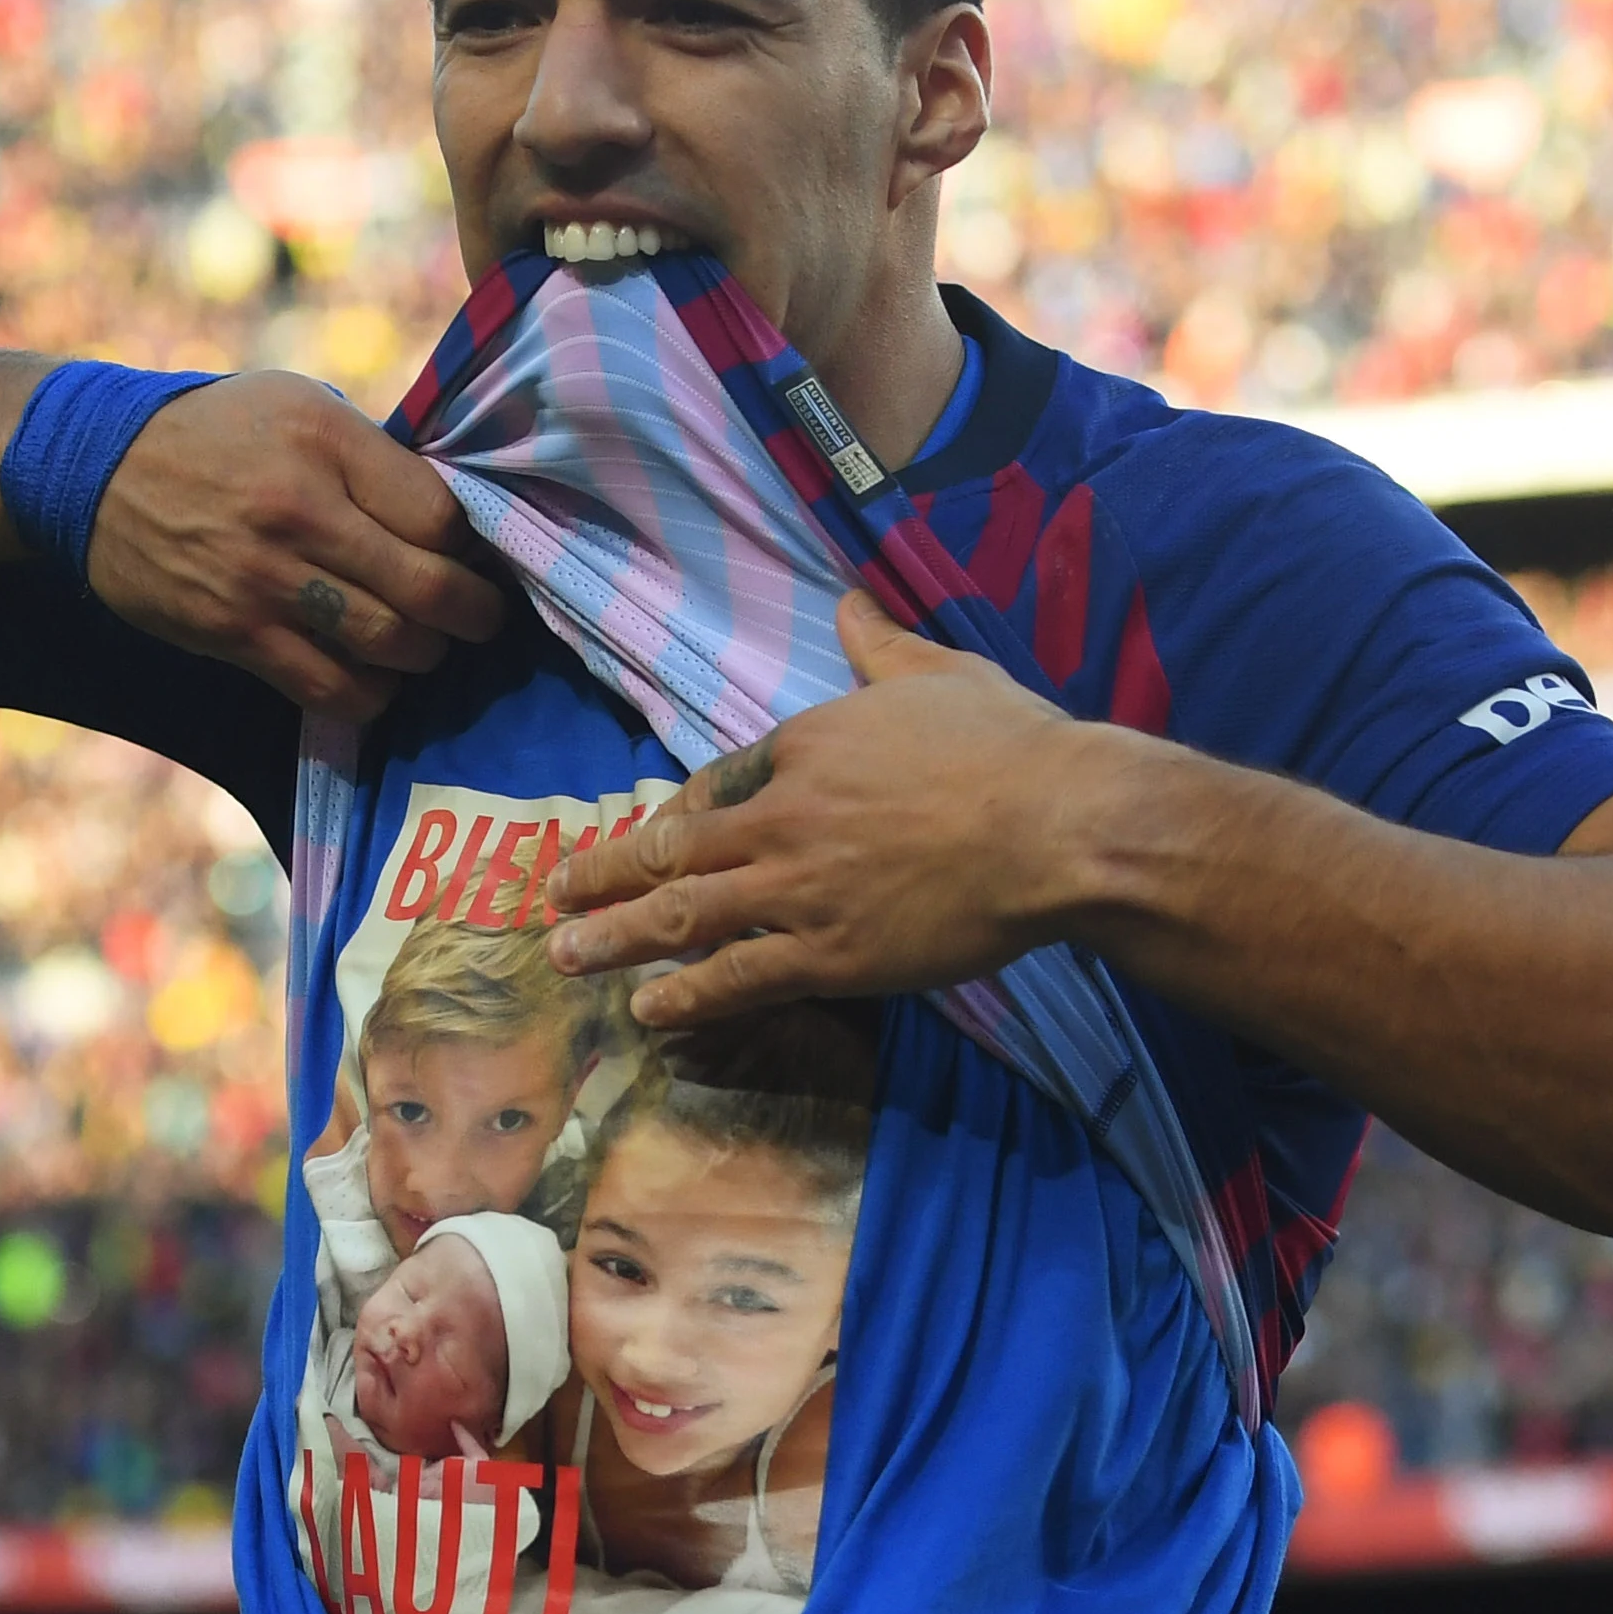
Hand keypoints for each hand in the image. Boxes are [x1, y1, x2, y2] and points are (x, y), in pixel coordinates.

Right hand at [87, 374, 508, 720]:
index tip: (475, 556)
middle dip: (474, 614)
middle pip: (427, 588)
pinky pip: (330, 689)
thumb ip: (372, 457)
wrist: (95, 469)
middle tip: (481, 618)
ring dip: (423, 655)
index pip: (440, 515)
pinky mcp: (233, 633)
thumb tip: (454, 521)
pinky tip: (374, 678)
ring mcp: (264, 579)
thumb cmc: (218, 434)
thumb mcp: (298, 407)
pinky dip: (370, 695)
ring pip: (388, 645)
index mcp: (325, 442)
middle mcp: (298, 511)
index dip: (472, 546)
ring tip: (424, 643)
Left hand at [546, 594, 1120, 1026]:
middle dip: (606, 872)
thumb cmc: (1012, 746)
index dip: (676, 812)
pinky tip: (647, 1010)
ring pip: (684, 915)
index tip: (648, 831)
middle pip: (675, 847)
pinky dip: (687, 995)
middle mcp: (784, 816)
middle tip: (553, 892)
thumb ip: (880, 646)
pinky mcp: (829, 955)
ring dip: (616, 937)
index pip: (720, 781)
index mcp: (807, 743)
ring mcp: (799, 889)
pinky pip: (738, 977)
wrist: (1059, 828)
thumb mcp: (939, 673)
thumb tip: (849, 603)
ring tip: (565, 955)